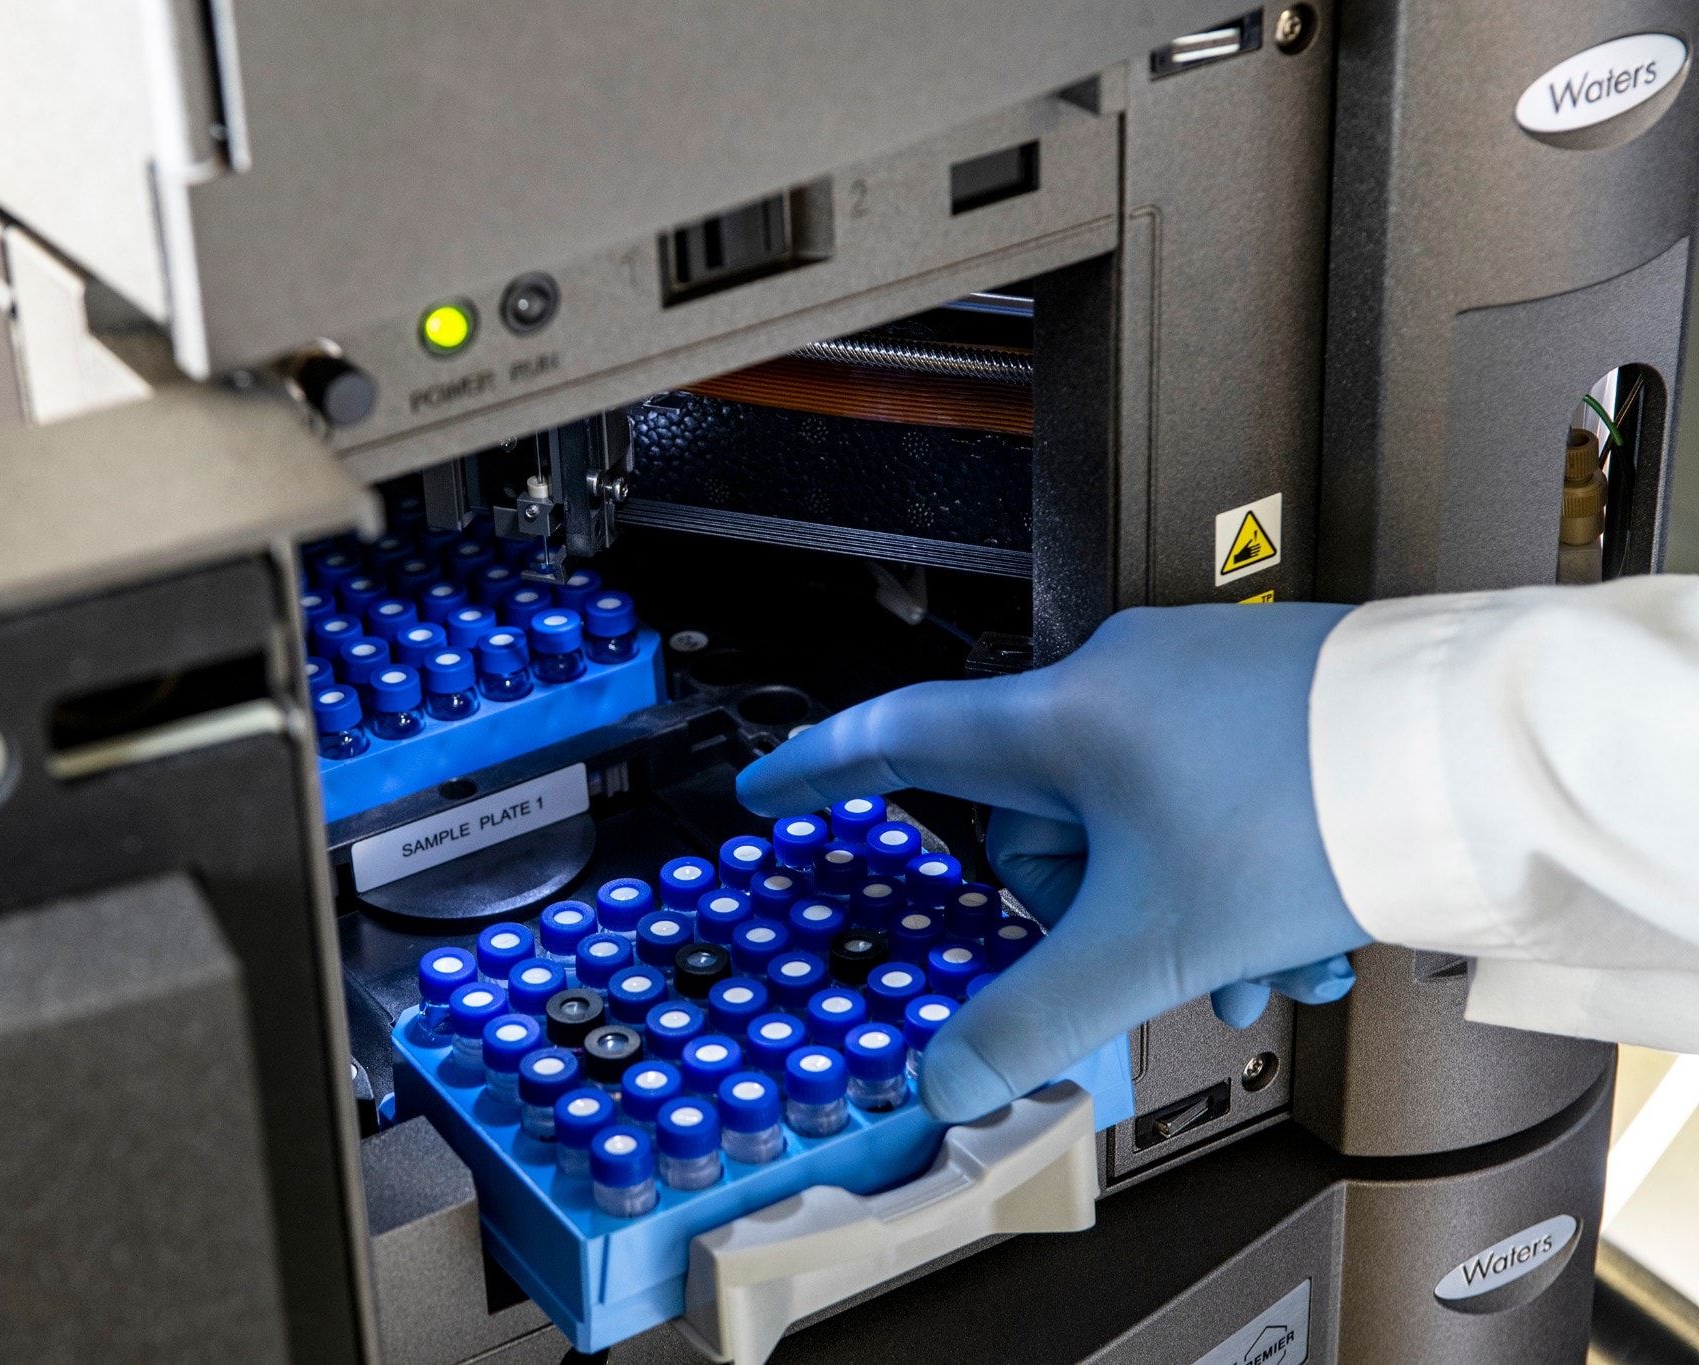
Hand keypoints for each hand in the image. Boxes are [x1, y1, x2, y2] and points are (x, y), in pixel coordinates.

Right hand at [736, 603, 1370, 1121]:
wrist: (1474, 752)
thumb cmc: (1314, 811)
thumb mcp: (1151, 941)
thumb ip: (1036, 1015)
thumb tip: (952, 1075)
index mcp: (1060, 716)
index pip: (902, 739)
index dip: (822, 770)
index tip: (774, 788)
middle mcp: (1116, 678)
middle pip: (1041, 818)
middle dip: (1092, 909)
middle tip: (1153, 958)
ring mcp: (1192, 676)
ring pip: (1133, 818)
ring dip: (1176, 906)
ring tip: (1254, 958)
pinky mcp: (1260, 689)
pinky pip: (1200, 790)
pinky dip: (1226, 868)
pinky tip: (1290, 922)